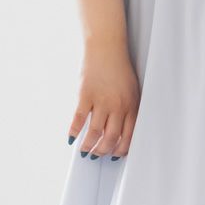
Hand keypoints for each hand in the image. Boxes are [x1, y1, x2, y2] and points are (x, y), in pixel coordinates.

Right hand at [68, 36, 139, 159]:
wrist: (107, 49)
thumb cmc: (120, 70)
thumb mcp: (133, 91)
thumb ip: (130, 111)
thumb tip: (123, 132)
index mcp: (131, 106)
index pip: (128, 137)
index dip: (120, 150)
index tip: (115, 156)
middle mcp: (117, 106)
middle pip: (110, 138)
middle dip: (103, 152)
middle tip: (97, 155)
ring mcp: (101, 101)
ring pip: (94, 132)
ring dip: (88, 146)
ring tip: (85, 151)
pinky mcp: (85, 95)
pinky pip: (79, 119)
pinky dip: (74, 131)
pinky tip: (72, 138)